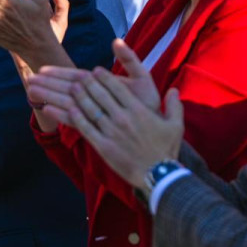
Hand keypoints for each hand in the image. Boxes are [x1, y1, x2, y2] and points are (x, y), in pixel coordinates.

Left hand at [64, 63, 183, 188]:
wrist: (158, 175)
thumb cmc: (167, 149)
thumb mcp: (176, 125)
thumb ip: (174, 105)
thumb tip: (174, 90)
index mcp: (138, 110)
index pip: (118, 88)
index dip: (105, 77)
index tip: (97, 70)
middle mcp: (123, 118)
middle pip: (101, 95)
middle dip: (89, 83)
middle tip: (80, 76)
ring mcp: (111, 132)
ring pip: (91, 109)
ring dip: (81, 96)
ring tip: (73, 87)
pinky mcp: (103, 146)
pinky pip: (87, 129)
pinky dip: (77, 118)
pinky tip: (71, 110)